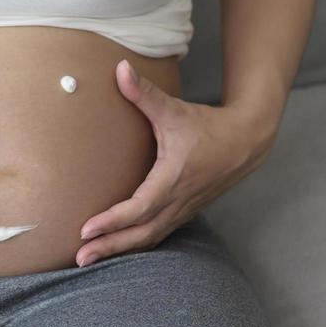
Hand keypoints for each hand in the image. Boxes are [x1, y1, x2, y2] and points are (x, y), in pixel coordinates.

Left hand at [74, 59, 269, 267]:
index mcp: (174, 178)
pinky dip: (137, 245)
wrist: (245, 141)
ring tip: (91, 258)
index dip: (112, 221)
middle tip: (80, 257)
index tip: (86, 229)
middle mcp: (178, 200)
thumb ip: (144, 93)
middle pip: (141, 234)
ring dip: (120, 250)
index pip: (139, 207)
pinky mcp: (185, 212)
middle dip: (110, 246)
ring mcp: (183, 210)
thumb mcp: (174, 109)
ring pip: (149, 239)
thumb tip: (119, 67)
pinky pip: (158, 235)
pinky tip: (117, 250)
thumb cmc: (207, 125)